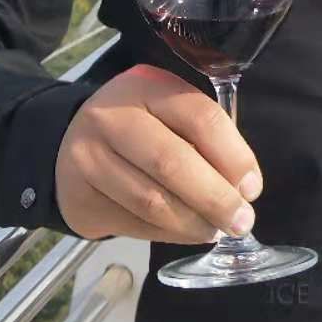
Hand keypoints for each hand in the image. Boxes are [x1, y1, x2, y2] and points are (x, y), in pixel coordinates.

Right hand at [54, 63, 264, 242]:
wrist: (68, 144)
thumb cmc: (138, 127)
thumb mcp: (168, 112)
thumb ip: (204, 137)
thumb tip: (243, 187)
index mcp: (146, 87)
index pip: (198, 118)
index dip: (233, 156)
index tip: (252, 187)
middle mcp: (112, 117)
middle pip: (172, 162)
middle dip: (215, 197)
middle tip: (241, 221)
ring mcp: (89, 157)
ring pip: (151, 200)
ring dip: (193, 222)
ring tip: (215, 230)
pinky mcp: (80, 196)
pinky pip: (133, 223)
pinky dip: (168, 234)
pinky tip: (186, 232)